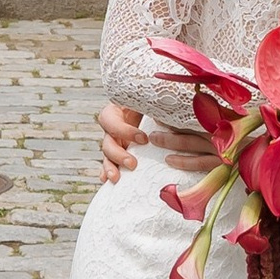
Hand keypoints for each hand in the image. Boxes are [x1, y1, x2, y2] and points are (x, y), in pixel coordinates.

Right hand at [97, 101, 212, 184]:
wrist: (162, 108)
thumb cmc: (159, 100)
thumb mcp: (156, 97)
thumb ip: (160, 98)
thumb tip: (173, 97)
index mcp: (118, 110)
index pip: (109, 120)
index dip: (123, 131)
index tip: (143, 138)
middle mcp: (114, 126)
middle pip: (106, 141)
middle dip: (118, 153)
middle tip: (133, 163)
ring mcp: (116, 141)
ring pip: (106, 155)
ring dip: (110, 166)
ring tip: (117, 178)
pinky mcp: (121, 153)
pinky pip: (110, 164)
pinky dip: (107, 172)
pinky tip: (107, 181)